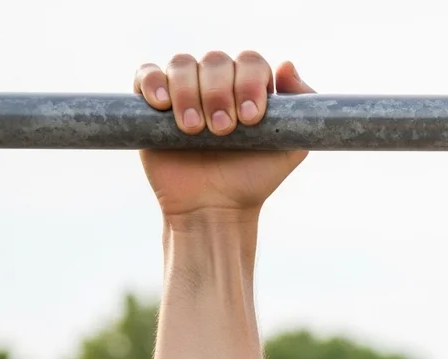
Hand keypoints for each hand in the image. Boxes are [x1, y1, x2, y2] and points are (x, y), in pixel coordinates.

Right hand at [134, 51, 315, 218]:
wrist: (214, 208)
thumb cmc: (253, 178)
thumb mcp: (290, 147)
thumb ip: (301, 106)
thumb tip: (286, 65)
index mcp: (249, 86)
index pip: (250, 62)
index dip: (250, 83)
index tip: (251, 119)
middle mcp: (216, 82)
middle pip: (216, 60)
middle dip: (220, 93)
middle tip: (223, 130)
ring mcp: (183, 90)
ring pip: (182, 64)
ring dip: (189, 93)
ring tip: (194, 129)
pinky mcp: (151, 104)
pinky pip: (146, 74)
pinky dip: (152, 82)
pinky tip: (162, 105)